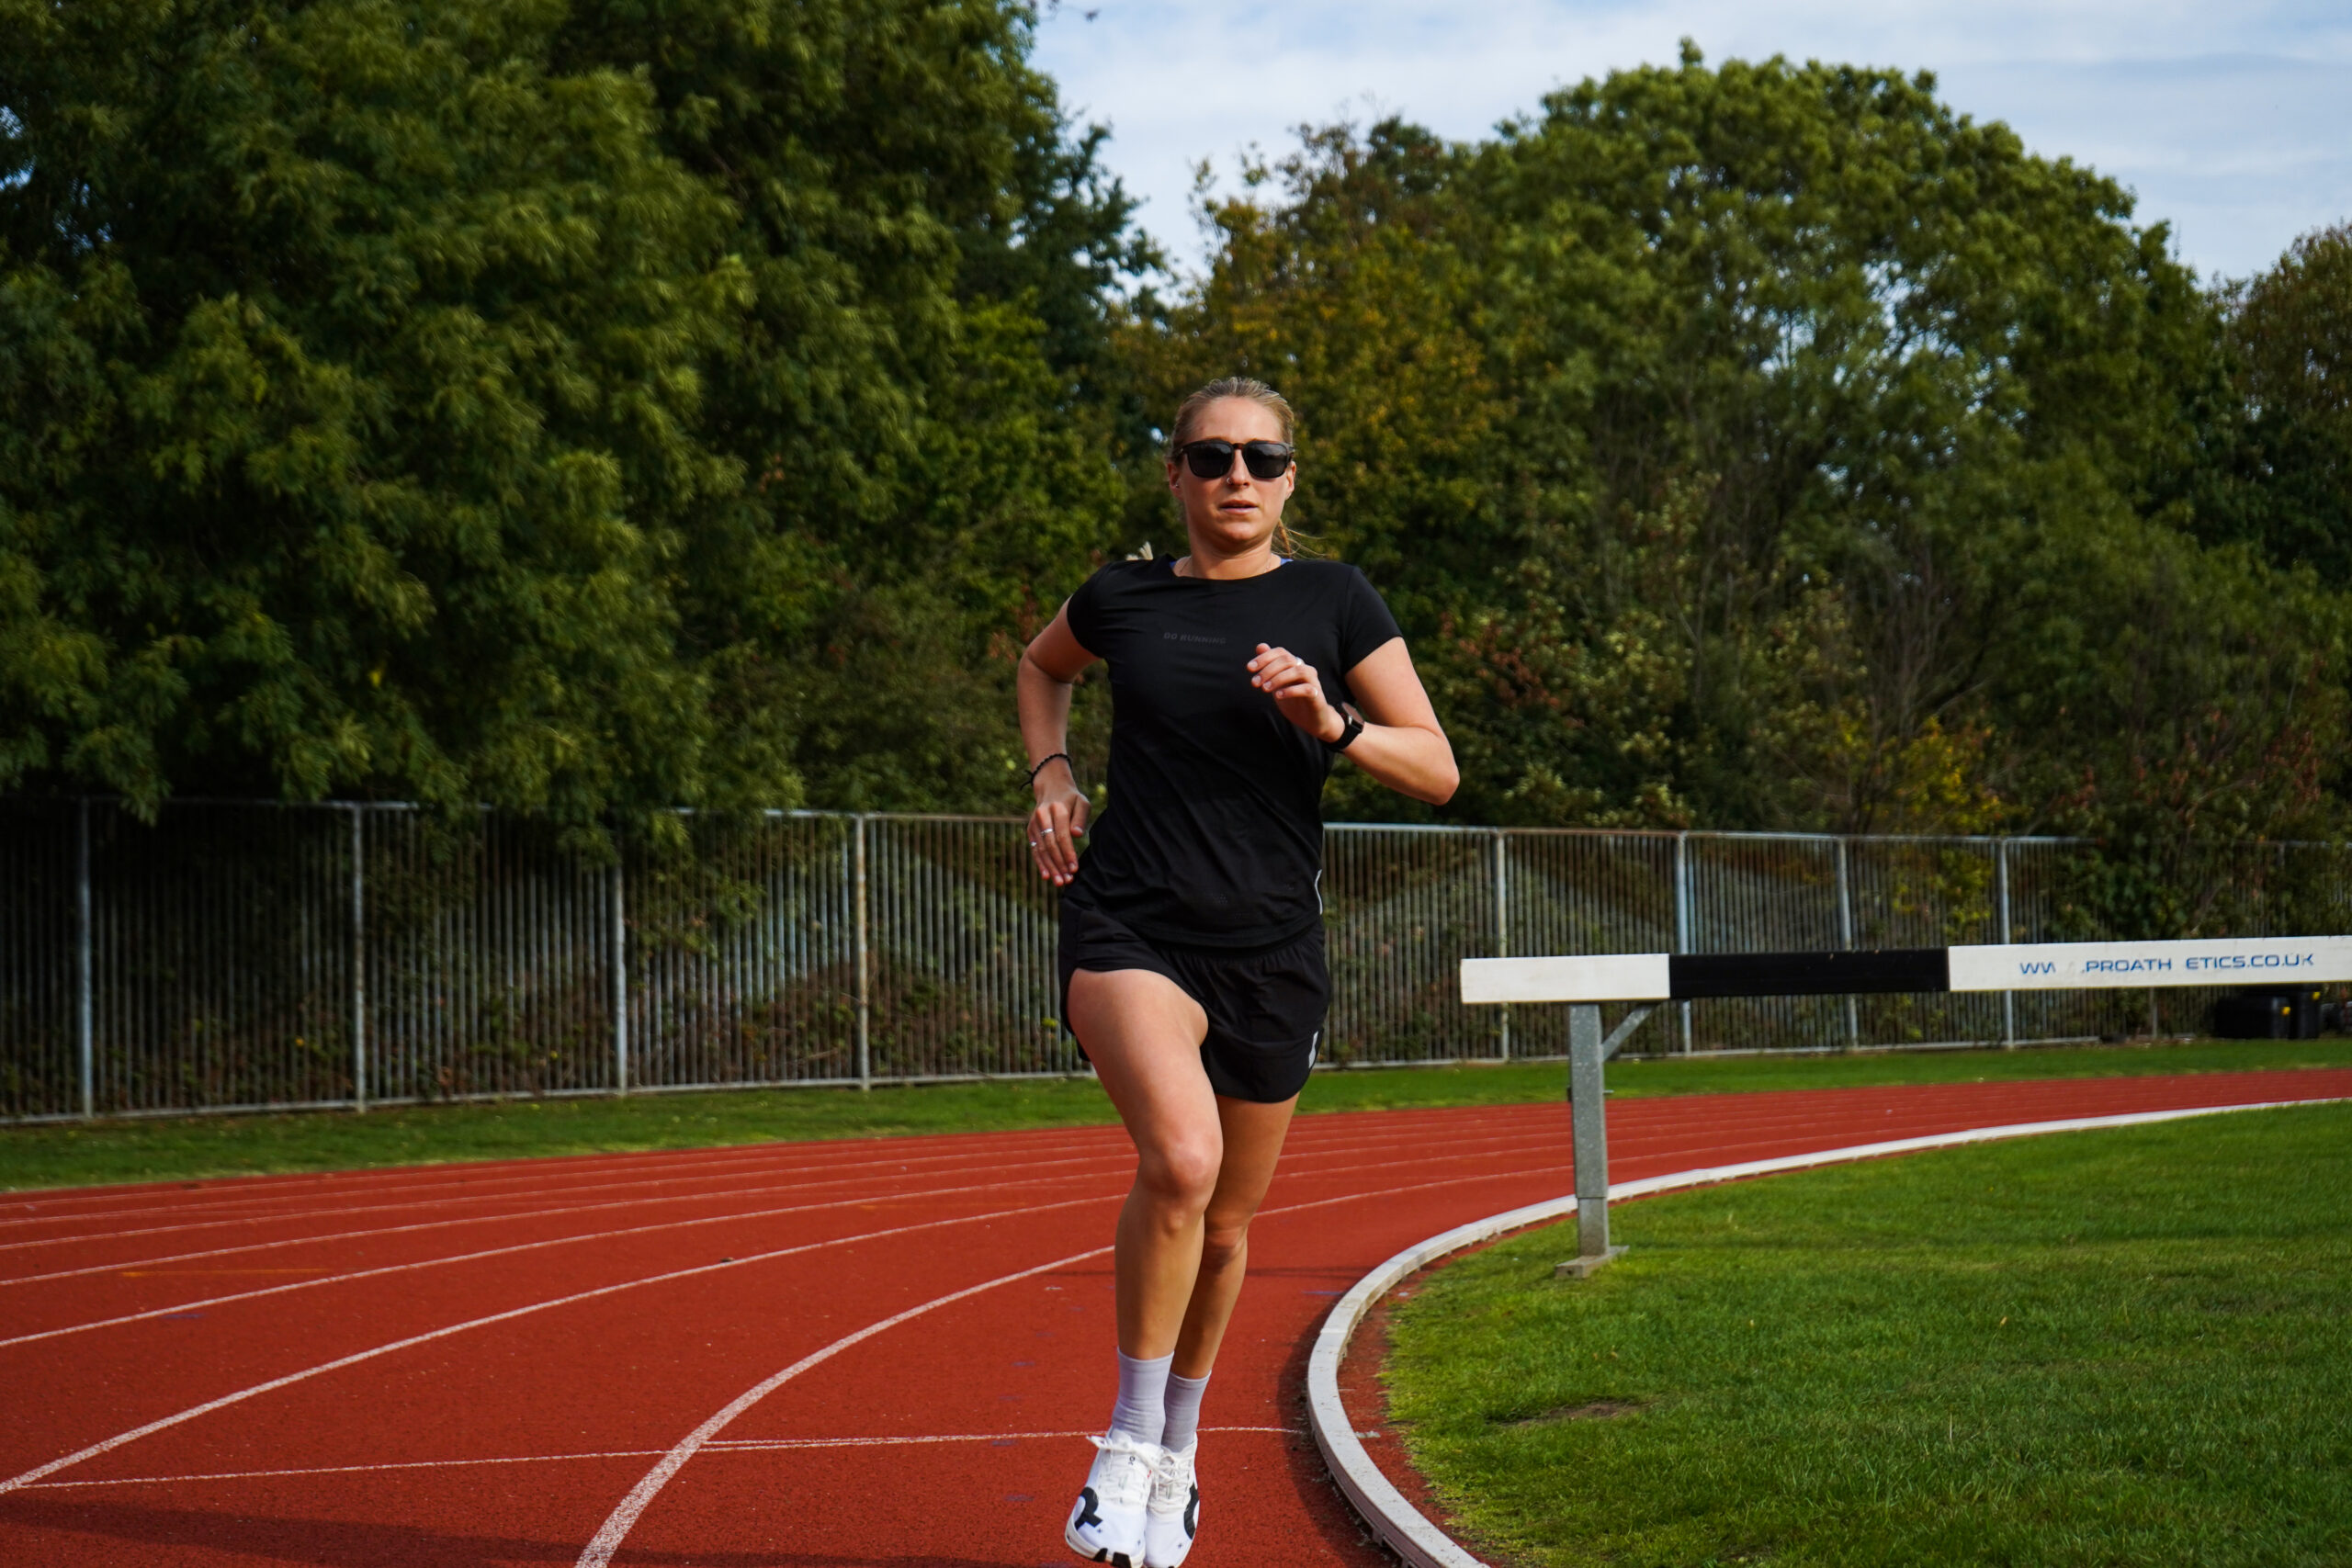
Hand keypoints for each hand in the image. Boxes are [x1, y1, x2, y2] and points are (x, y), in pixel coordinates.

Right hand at [1027, 761, 1089, 886]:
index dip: (1068, 853)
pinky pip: (1035, 849)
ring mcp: (1034, 823)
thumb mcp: (1082, 802)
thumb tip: (1077, 835)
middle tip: (1068, 880)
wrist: (1051, 788)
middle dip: (1059, 864)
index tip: (1074, 868)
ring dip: (1051, 867)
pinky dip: (1040, 863)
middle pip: (1050, 844)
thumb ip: (1080, 818)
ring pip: (1042, 849)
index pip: (1062, 835)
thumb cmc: (1071, 799)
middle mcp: (1042, 816)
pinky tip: (1046, 876)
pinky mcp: (1030, 830)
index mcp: (1057, 808)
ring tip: (1060, 882)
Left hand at [1247, 643, 1344, 742]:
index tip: (1249, 668)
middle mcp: (1305, 669)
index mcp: (1295, 665)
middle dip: (1268, 670)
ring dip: (1278, 678)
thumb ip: (1270, 666)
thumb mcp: (1277, 683)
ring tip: (1265, 689)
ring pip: (1298, 671)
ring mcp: (1313, 682)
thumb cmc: (1293, 700)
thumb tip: (1260, 646)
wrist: (1311, 721)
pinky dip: (1291, 690)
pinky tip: (1278, 695)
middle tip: (1254, 683)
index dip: (1264, 657)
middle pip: (1288, 660)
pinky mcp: (1317, 696)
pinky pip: (1307, 688)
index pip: (1281, 652)